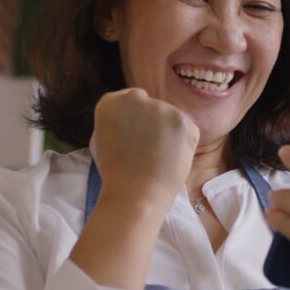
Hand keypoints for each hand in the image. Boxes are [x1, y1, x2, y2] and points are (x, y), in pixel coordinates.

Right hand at [90, 88, 199, 209]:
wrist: (135, 191)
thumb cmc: (115, 172)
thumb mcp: (101, 139)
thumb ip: (116, 121)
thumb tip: (129, 116)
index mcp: (111, 101)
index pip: (131, 100)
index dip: (136, 120)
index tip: (135, 136)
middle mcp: (136, 98)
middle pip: (152, 106)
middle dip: (153, 123)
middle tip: (148, 149)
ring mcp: (162, 107)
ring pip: (170, 117)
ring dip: (169, 132)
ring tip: (159, 157)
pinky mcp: (183, 120)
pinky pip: (187, 129)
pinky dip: (184, 143)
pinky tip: (171, 158)